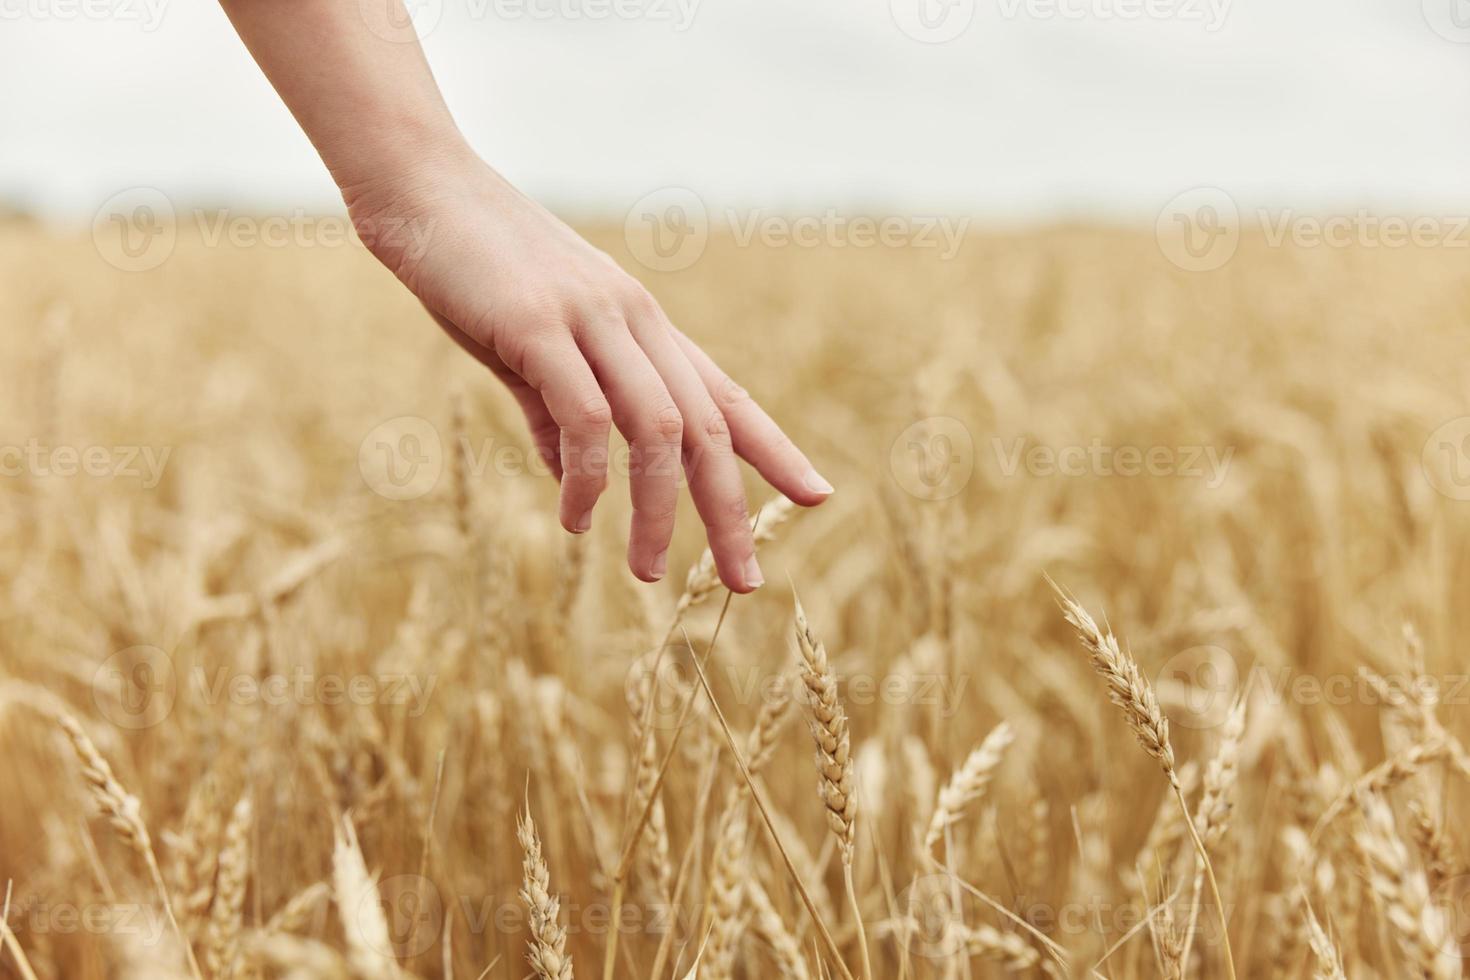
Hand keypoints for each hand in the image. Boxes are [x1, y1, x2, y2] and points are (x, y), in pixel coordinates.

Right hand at [345, 150, 832, 592]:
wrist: (418, 186)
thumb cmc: (471, 268)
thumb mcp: (526, 348)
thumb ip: (552, 410)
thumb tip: (567, 474)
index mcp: (642, 325)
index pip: (725, 396)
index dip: (775, 450)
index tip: (818, 497)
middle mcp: (635, 320)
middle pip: (707, 428)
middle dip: (730, 511)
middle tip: (744, 581)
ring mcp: (593, 319)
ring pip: (658, 430)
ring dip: (658, 511)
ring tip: (644, 572)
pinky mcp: (540, 324)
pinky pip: (586, 418)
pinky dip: (587, 479)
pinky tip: (574, 520)